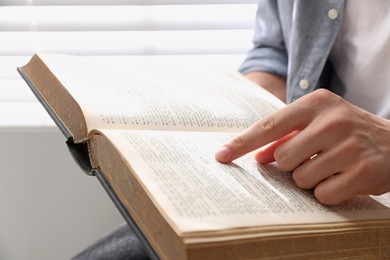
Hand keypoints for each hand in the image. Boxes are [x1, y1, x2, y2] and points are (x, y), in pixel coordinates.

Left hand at [215, 89, 389, 204]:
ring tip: (330, 167)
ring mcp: (349, 146)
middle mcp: (333, 120)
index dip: (242, 143)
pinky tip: (343, 178)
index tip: (221, 155)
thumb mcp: (318, 122)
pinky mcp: (363, 171)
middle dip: (290, 164)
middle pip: (282, 157)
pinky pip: (323, 194)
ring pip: (300, 178)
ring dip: (309, 179)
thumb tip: (258, 156)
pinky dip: (327, 192)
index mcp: (317, 103)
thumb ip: (286, 136)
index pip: (269, 125)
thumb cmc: (347, 132)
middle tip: (313, 157)